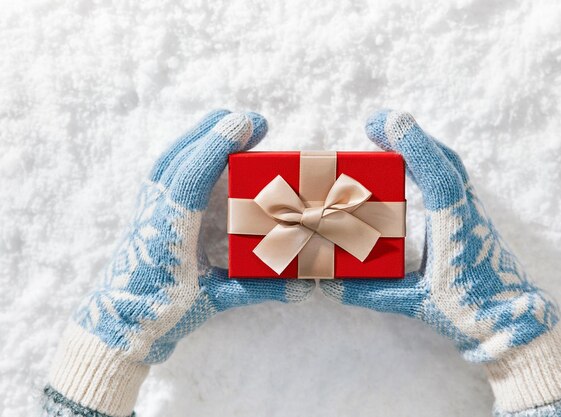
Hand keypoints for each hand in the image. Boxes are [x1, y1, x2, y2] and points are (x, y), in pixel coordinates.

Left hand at [44, 110, 313, 416]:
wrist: (117, 328)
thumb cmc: (160, 315)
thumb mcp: (212, 302)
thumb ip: (257, 290)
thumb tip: (302, 288)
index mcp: (170, 231)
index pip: (192, 175)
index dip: (219, 146)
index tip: (247, 124)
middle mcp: (156, 213)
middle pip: (180, 156)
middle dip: (215, 131)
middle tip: (254, 121)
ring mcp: (148, 209)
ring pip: (170, 160)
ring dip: (201, 136)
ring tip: (232, 125)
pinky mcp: (148, 212)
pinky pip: (166, 171)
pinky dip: (188, 152)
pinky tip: (206, 150)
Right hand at [321, 110, 560, 415]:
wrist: (511, 323)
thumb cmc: (470, 312)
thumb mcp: (416, 303)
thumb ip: (372, 293)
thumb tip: (332, 285)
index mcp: (455, 225)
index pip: (438, 174)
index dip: (414, 144)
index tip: (388, 120)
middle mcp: (466, 211)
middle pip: (444, 159)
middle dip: (409, 135)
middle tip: (374, 123)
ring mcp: (471, 212)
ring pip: (449, 166)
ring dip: (419, 146)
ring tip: (387, 138)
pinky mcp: (471, 218)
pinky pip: (451, 178)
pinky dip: (428, 163)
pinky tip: (409, 169)